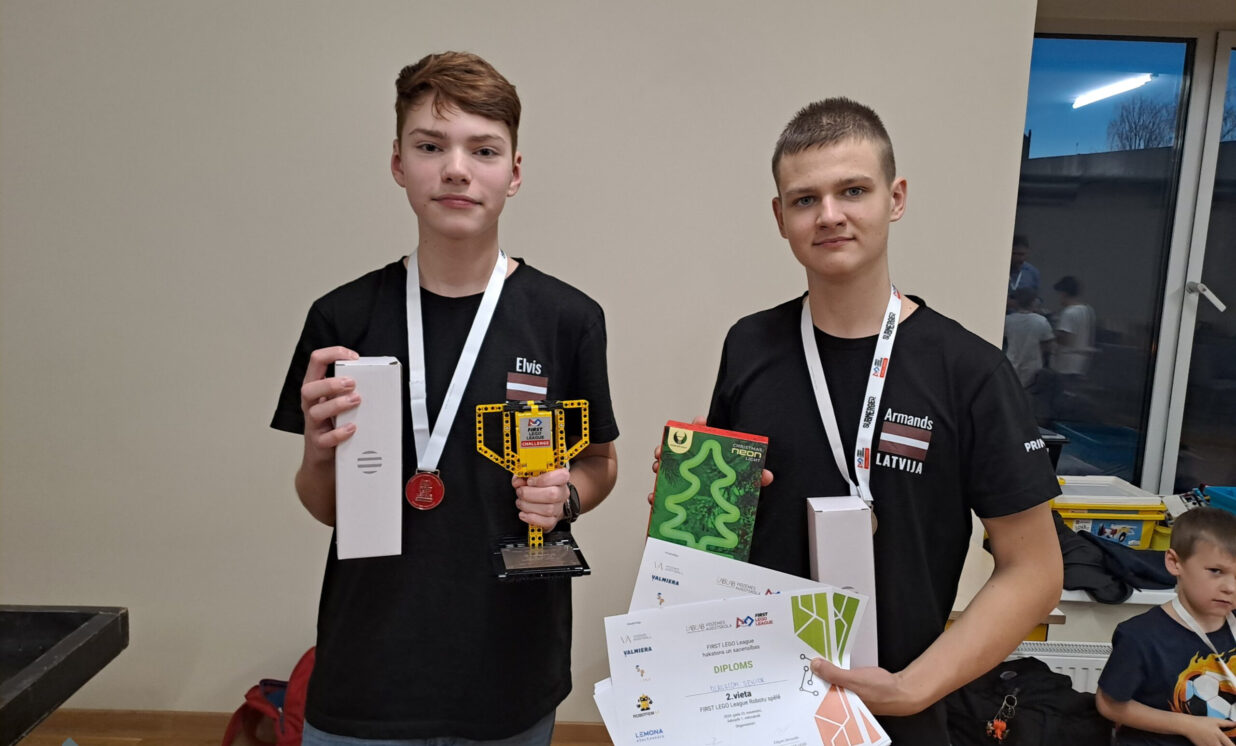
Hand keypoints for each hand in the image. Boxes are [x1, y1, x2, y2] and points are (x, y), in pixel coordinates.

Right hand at [300, 346, 360, 464]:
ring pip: (315, 411)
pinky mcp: (319, 444)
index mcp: (317, 390)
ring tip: (355, 401)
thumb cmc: (334, 427)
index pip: (316, 362)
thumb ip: (351, 390)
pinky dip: (340, 432)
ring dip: (337, 404)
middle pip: (308, 388)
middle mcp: (311, 406)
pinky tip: (352, 428)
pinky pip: (325, 438)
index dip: (332, 354)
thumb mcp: (339, 404)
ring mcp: (313, 425)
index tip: (351, 356)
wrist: (325, 461)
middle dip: (330, 383)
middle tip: (351, 383)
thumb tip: (379, 378)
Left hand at [513, 468, 569, 529]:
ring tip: (520, 502)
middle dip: (530, 494)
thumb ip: (523, 475)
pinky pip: (546, 522)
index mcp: (561, 478)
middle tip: (520, 492)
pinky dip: (531, 518)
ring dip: (528, 506)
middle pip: (552, 494)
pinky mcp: (554, 520)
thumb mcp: (530, 475)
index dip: (543, 479)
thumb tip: (517, 482)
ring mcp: (560, 508)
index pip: (561, 476)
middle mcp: (563, 493)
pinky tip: (523, 514)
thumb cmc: (538, 485)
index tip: (529, 481)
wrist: (547, 500)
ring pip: (548, 510)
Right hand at [647, 415, 772, 505]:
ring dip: (658, 467)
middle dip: (667, 447)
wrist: (723, 520)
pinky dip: (656, 496)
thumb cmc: (730, 494)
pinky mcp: (674, 499)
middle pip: (675, 451)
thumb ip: (755, 478)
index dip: (699, 426)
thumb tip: (767, 476)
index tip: (700, 421)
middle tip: (664, 449)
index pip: (701, 435)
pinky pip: (661, 495)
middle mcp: (691, 466)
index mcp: (707, 457)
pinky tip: (654, 497)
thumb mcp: (744, 484)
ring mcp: (681, 482)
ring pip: (663, 470)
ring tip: (656, 468)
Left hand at [810, 658, 924, 716]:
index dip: (808, 686)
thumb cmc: (882, 690)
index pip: (818, 698)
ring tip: (816, 663)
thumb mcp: (853, 679)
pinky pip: (840, 682)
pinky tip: (831, 666)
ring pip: (831, 686)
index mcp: (840, 707)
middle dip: (816, 679)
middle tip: (807, 663)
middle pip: (823, 691)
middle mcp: (843, 705)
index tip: (799, 672)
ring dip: (826, 675)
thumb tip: (816, 666)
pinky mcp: (855, 691)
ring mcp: (849, 698)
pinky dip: (836, 674)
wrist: (903, 690)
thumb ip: (834, 673)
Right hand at [1179, 714, 1235, 745]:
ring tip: (1217, 742)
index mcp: (1219, 736)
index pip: (1231, 745)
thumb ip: (1227, 723)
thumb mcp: (1215, 720)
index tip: (1233, 744)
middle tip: (1225, 743)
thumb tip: (1235, 723)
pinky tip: (1212, 743)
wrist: (1186, 725)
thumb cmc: (1200, 722)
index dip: (1233, 745)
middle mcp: (1215, 743)